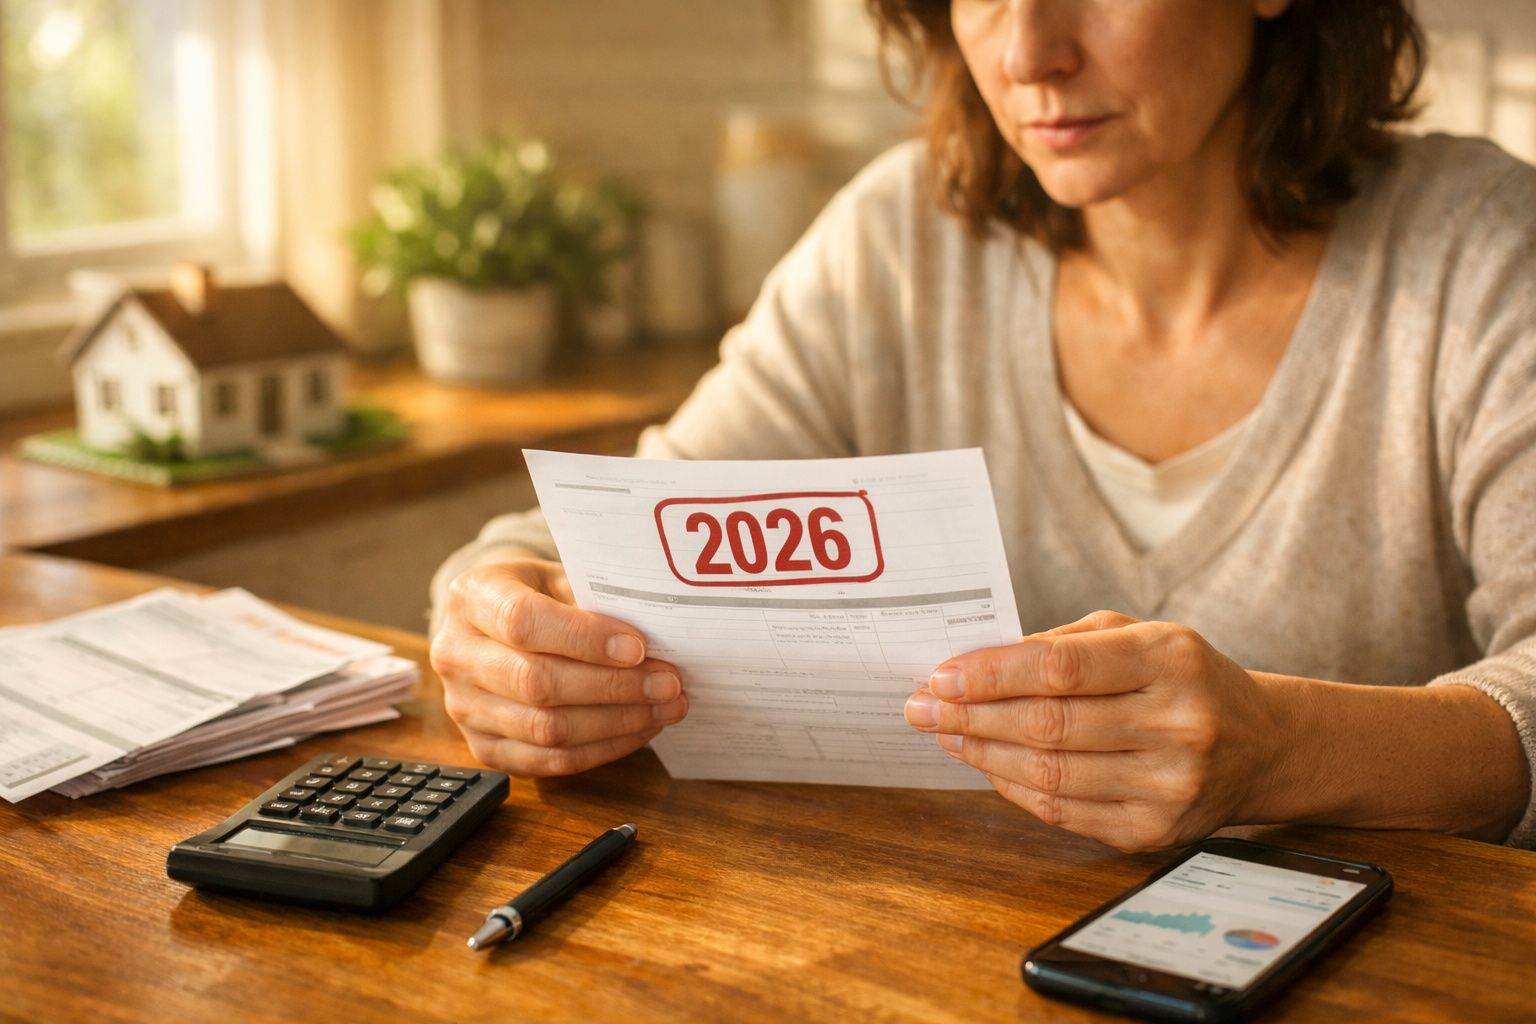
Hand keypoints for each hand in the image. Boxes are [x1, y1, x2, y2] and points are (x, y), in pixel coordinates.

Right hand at [430, 555, 687, 775]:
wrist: (494, 623)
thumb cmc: (538, 594)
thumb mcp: (559, 576)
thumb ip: (595, 599)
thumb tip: (657, 635)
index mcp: (471, 598)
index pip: (523, 622)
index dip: (585, 639)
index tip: (638, 647)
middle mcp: (455, 654)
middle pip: (536, 682)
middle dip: (614, 687)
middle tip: (669, 684)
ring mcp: (463, 707)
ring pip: (545, 729)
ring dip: (617, 723)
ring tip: (664, 708)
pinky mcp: (483, 747)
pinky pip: (547, 761)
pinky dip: (602, 749)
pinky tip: (638, 729)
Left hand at [903, 611, 1280, 851]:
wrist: (1263, 745)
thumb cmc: (1183, 679)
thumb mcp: (1138, 635)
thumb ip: (1062, 643)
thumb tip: (975, 664)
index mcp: (1170, 660)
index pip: (1062, 667)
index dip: (992, 674)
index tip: (941, 675)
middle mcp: (1177, 724)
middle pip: (1049, 724)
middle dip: (972, 715)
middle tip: (922, 706)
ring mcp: (1169, 786)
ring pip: (1050, 773)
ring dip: (983, 753)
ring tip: (945, 733)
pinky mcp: (1155, 832)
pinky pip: (1063, 812)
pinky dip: (1014, 788)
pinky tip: (986, 764)